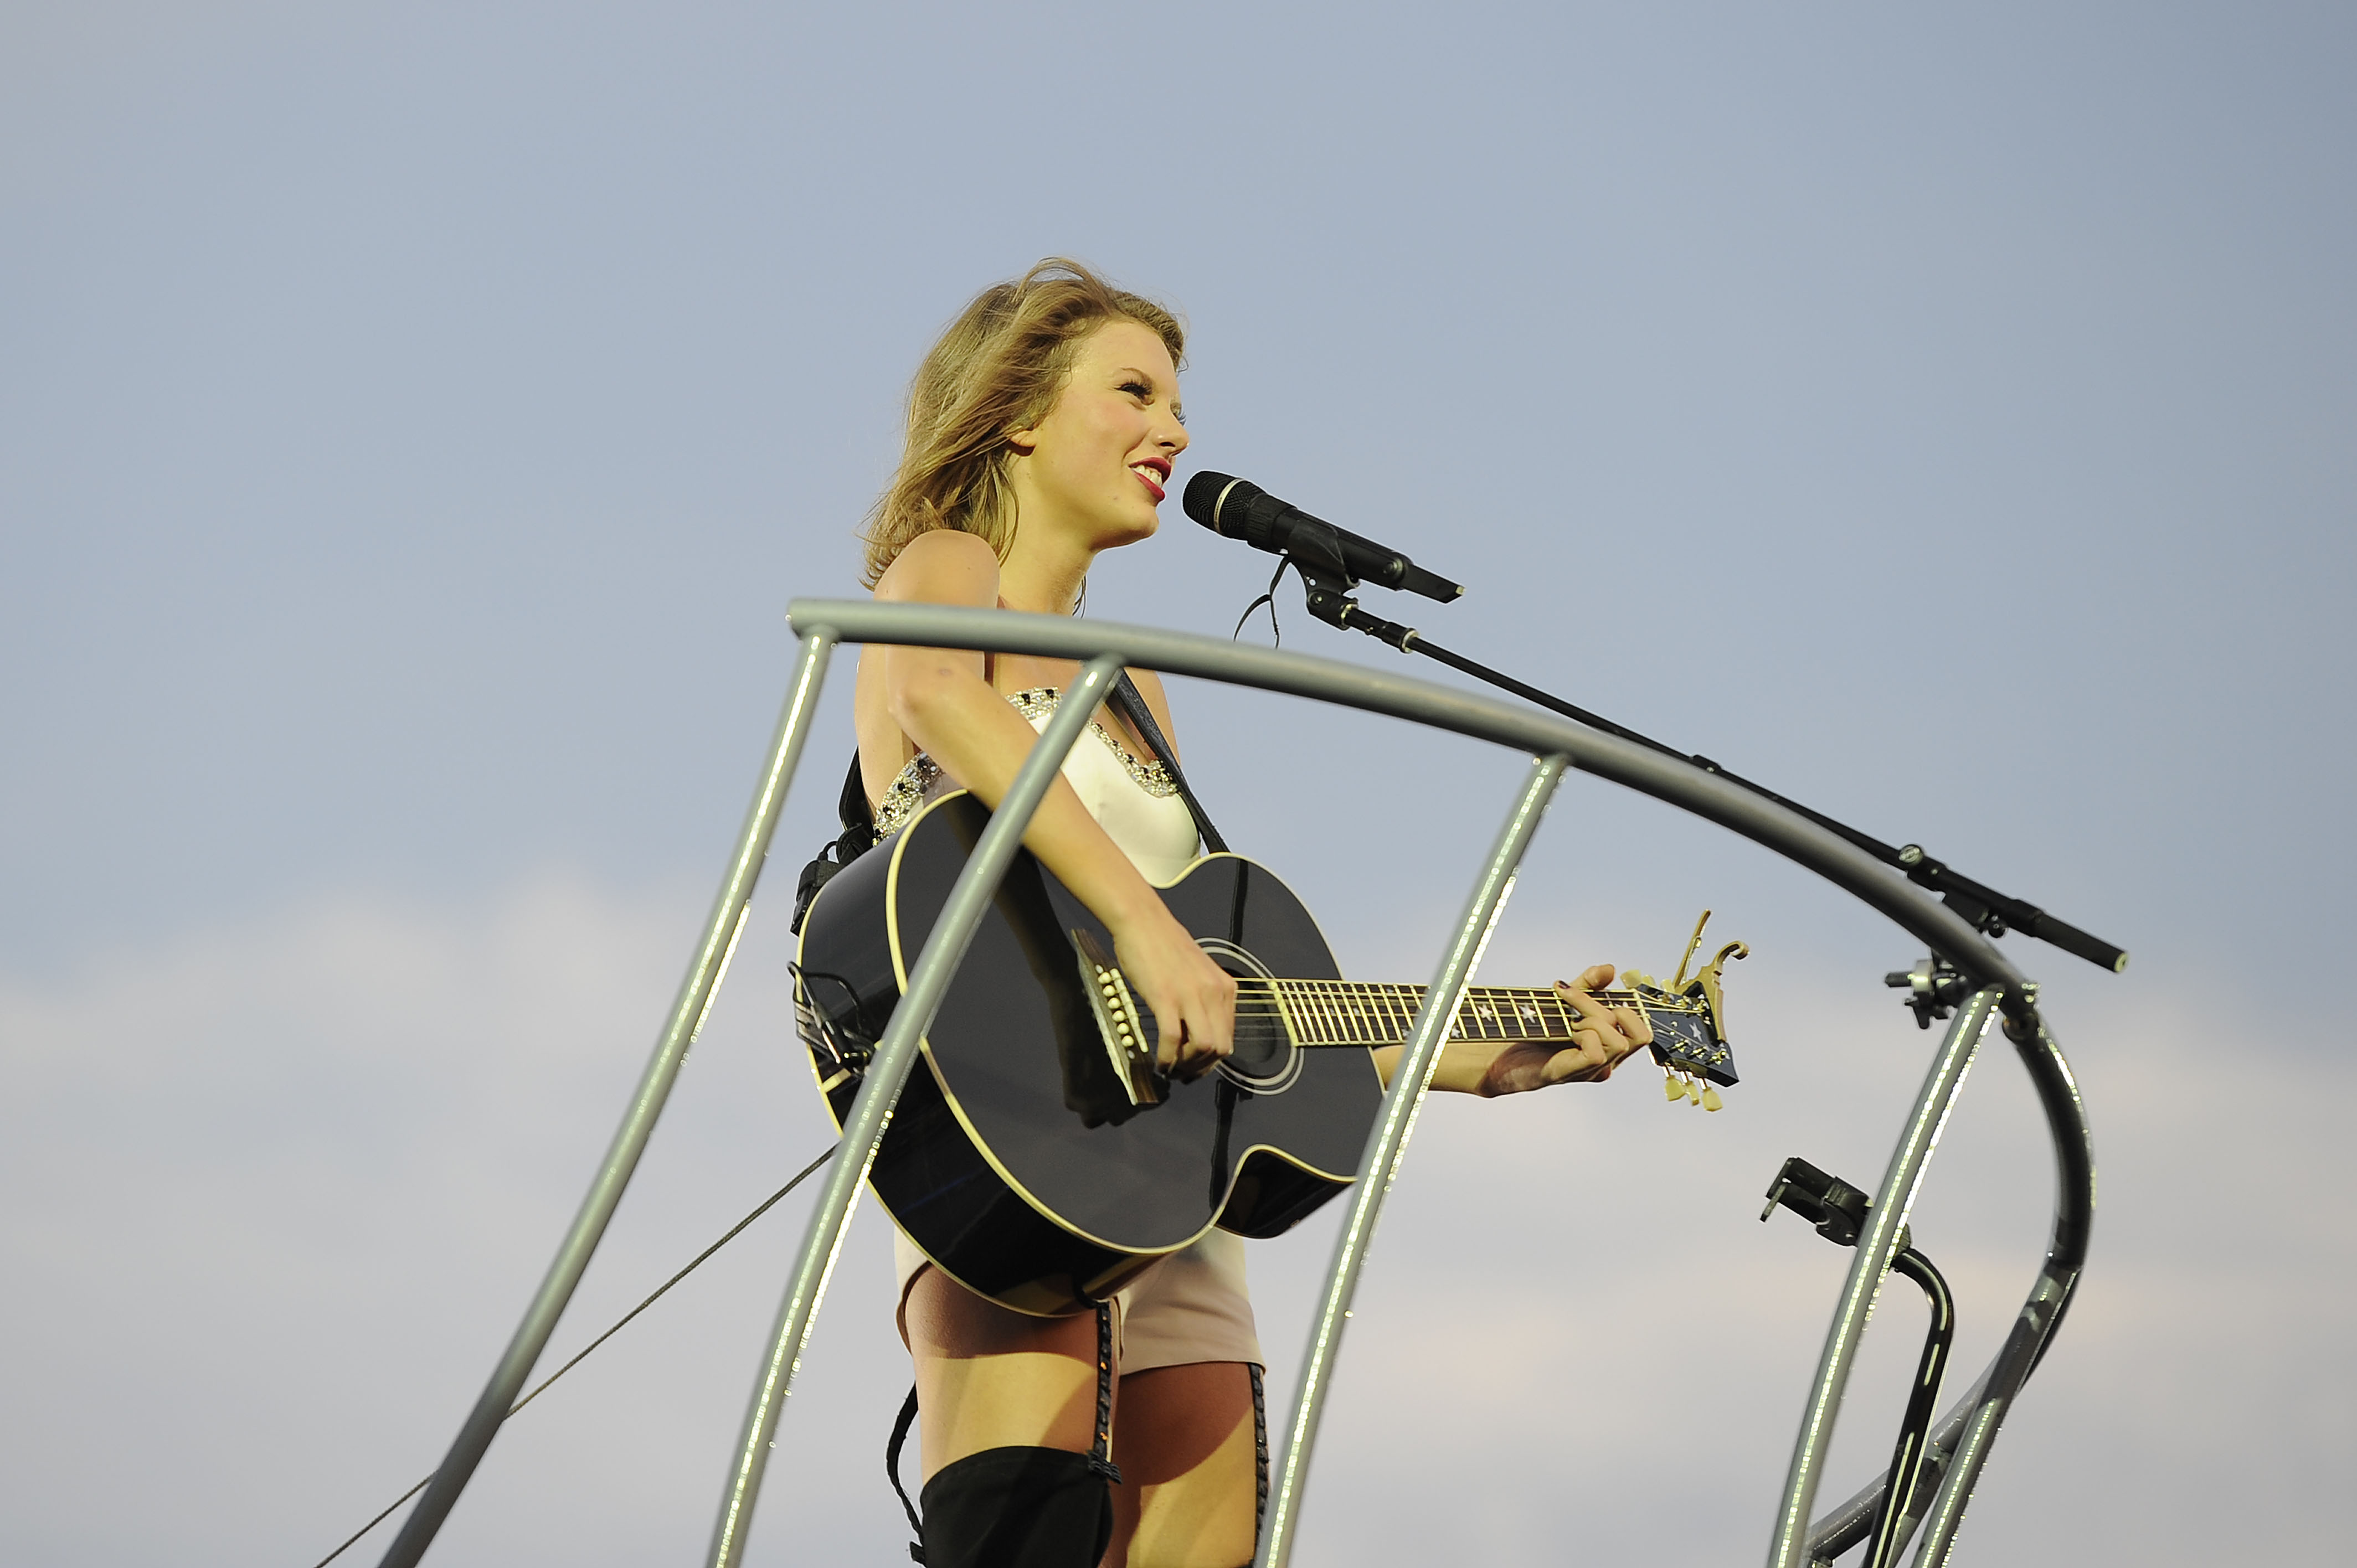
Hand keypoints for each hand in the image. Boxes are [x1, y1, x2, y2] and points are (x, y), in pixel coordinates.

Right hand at [1112, 908, 1235, 1079]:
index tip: (1197, 1066)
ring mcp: (1191, 995)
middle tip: (1183, 1073)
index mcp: (1224, 987)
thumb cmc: (1165, 945)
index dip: (1213, 1060)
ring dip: (1186, 1066)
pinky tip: (1159, 1062)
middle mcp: (1213, 992)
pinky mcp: (1166, 997)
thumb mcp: (1198, 973)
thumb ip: (1205, 999)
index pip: (1229, 1037)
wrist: (1143, 921)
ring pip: (1202, 1048)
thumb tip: (1200, 1032)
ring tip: (1171, 1068)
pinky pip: (1172, 1040)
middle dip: (1201, 1068)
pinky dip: (1166, 1058)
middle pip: (1220, 1048)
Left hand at [1475, 963, 1653, 1096]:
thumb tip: (1610, 969)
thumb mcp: (1565, 1000)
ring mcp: (1588, 1071)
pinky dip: (1583, 1034)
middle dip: (1606, 1009)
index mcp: (1608, 1047)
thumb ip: (1588, 985)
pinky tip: (1565, 1032)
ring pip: (1619, 1042)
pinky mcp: (1567, 1073)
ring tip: (1567, 1021)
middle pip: (1639, 1036)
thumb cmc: (1531, 1027)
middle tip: (1573, 1005)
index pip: (1642, 1030)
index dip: (1627, 1007)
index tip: (1593, 994)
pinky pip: (1596, 1052)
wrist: (1494, 1050)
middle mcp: (1605, 1063)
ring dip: (1591, 1020)